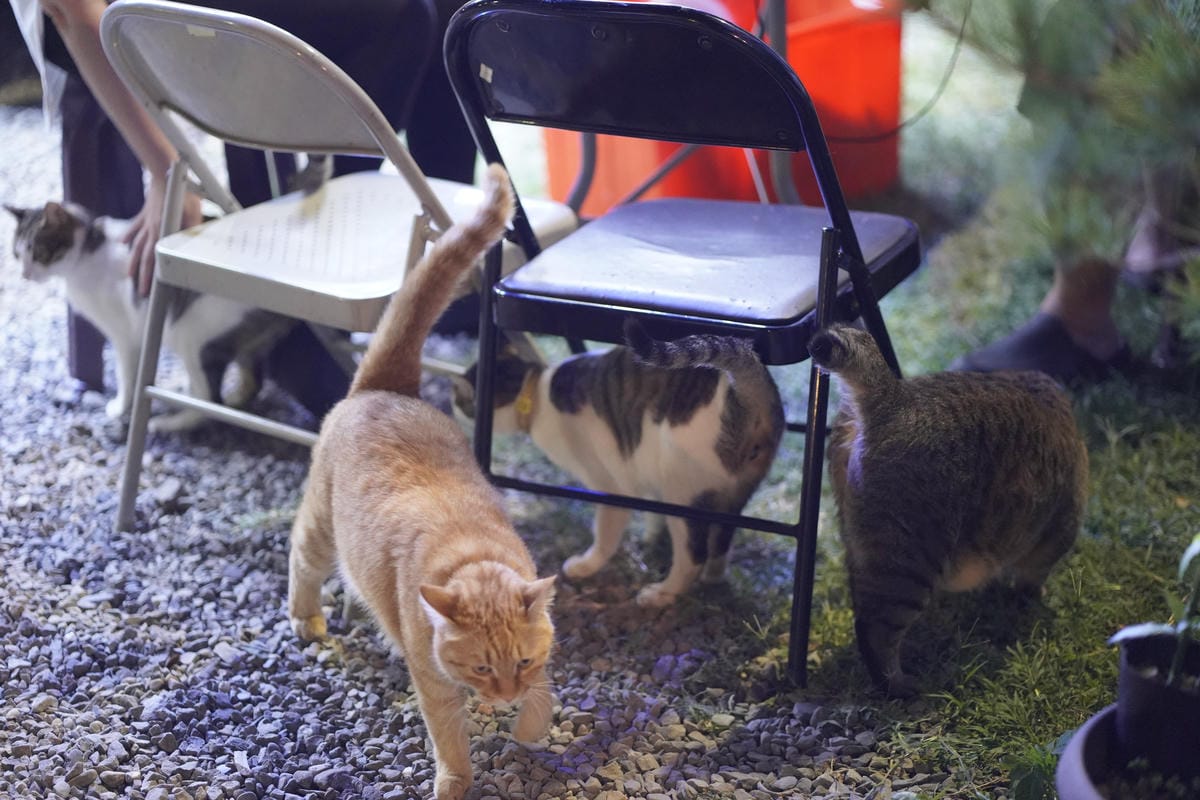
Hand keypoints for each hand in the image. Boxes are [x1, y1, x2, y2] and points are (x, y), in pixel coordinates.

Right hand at [123, 176, 201, 296]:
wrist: (165, 172)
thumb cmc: (182, 193)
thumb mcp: (193, 214)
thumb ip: (191, 231)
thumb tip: (193, 247)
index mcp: (161, 232)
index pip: (154, 260)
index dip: (151, 277)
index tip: (150, 291)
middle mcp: (151, 230)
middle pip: (143, 257)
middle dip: (142, 276)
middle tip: (141, 292)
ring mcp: (146, 222)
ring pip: (137, 246)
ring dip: (132, 261)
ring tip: (128, 275)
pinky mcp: (145, 214)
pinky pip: (136, 227)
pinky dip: (129, 236)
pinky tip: (122, 243)